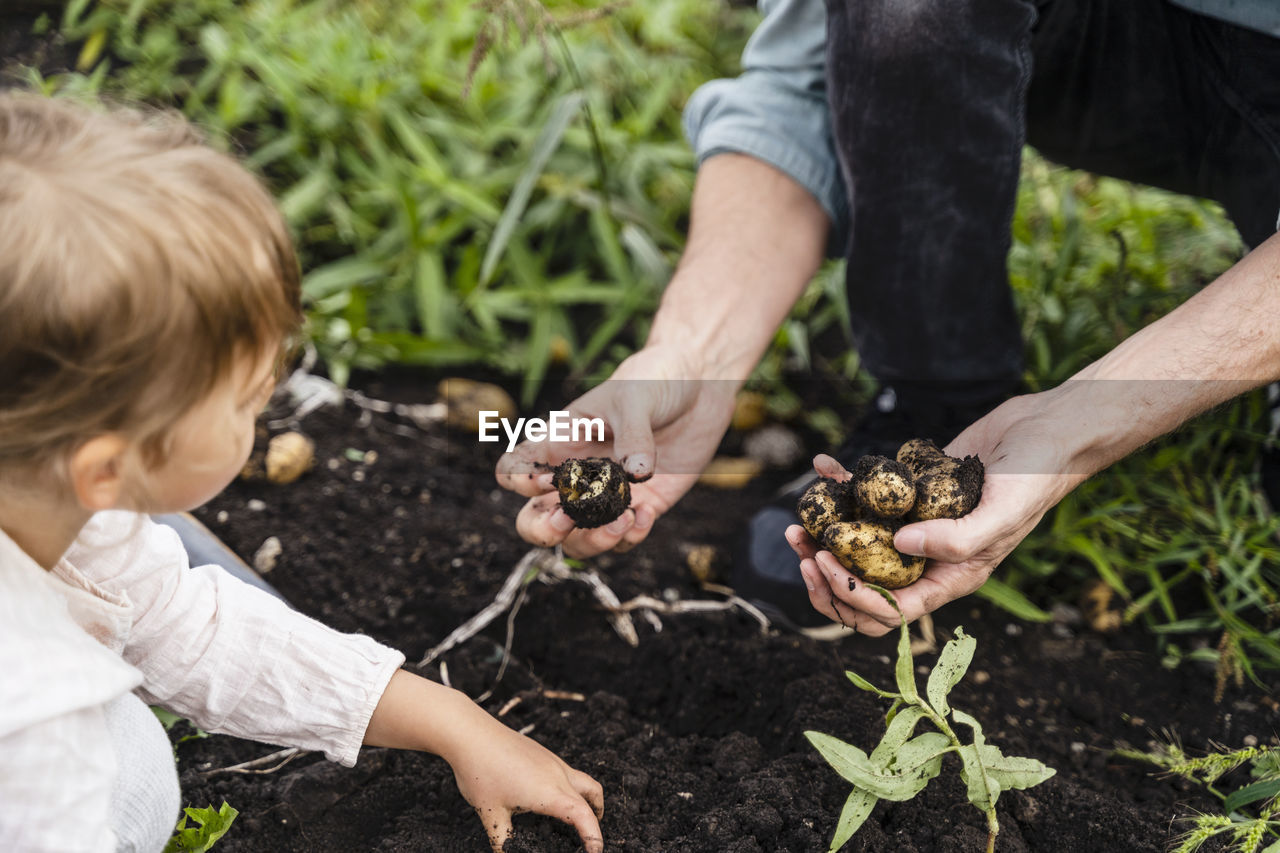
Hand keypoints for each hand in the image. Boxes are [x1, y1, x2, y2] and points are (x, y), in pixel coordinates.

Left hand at [365, 671, 603, 850]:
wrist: (471, 733)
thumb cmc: (480, 773)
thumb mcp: (491, 815)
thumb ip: (502, 840)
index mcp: (550, 793)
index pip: (584, 817)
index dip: (594, 836)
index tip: (595, 852)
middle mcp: (557, 775)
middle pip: (592, 794)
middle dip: (597, 817)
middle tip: (591, 837)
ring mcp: (551, 761)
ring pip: (582, 780)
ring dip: (589, 798)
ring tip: (580, 814)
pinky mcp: (542, 753)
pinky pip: (567, 771)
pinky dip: (573, 787)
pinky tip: (551, 794)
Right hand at [495, 345, 736, 557]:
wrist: (700, 385)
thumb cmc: (654, 380)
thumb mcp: (636, 398)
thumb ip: (633, 434)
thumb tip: (636, 474)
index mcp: (560, 442)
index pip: (514, 470)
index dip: (520, 483)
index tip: (550, 479)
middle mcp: (577, 476)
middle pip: (535, 520)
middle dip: (543, 530)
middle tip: (568, 519)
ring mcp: (607, 496)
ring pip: (578, 541)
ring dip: (592, 541)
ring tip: (622, 519)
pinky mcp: (642, 506)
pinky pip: (624, 540)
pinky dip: (631, 538)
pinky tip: (647, 513)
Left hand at [787, 393, 1083, 634]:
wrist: (1045, 431)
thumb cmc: (1035, 479)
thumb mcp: (1002, 514)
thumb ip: (956, 538)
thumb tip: (899, 546)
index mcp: (950, 577)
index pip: (891, 611)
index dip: (851, 597)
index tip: (825, 563)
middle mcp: (928, 557)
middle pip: (865, 588)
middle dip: (827, 577)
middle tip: (801, 547)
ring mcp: (915, 524)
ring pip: (858, 547)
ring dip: (824, 538)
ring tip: (799, 520)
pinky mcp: (909, 491)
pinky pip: (867, 497)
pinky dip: (841, 484)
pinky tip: (823, 466)